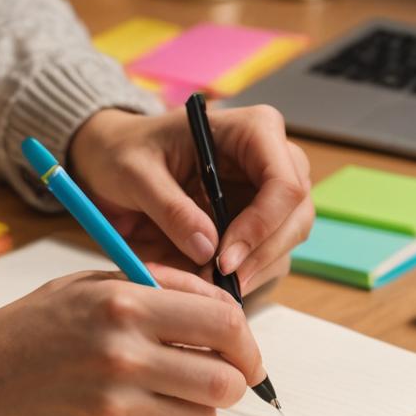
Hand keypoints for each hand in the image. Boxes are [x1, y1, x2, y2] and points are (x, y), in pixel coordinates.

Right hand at [0, 265, 267, 415]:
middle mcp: (123, 354)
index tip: (246, 355)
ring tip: (168, 397)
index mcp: (124, 304)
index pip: (223, 324)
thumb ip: (158, 287)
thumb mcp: (88, 285)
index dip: (248, 342)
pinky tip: (135, 415)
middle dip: (232, 383)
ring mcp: (115, 406)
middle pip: (225, 380)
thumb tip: (225, 308)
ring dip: (198, 411)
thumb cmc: (29, 331)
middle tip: (218, 381)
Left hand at [68, 106, 312, 291]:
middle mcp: (273, 158)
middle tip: (218, 282)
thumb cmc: (127, 152)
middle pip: (296, 216)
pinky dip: (244, 274)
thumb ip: (171, 208)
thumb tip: (208, 248)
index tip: (223, 259)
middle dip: (261, 254)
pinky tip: (208, 282)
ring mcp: (270, 192)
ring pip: (287, 241)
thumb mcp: (135, 173)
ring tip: (206, 285)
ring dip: (254, 270)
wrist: (118, 159)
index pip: (285, 184)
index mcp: (254, 130)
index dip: (262, 226)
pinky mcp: (259, 220)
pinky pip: (267, 256)